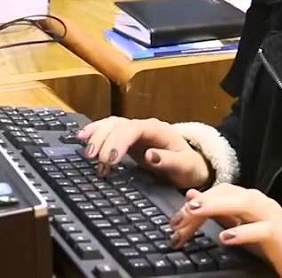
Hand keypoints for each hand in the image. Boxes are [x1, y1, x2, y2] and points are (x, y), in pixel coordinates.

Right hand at [78, 116, 210, 188]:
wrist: (191, 165)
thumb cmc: (189, 166)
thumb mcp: (184, 166)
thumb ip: (168, 160)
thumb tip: (149, 155)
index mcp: (158, 130)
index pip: (133, 129)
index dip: (118, 142)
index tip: (109, 160)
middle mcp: (145, 127)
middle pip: (119, 126)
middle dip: (104, 141)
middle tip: (94, 162)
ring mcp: (135, 131)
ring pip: (111, 125)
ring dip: (96, 136)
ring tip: (86, 153)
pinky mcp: (127, 139)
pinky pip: (108, 129)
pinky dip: (95, 132)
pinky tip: (82, 137)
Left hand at [171, 185, 281, 277]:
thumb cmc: (271, 242)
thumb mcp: (241, 226)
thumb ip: (220, 213)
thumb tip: (193, 197)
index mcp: (249, 199)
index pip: (219, 191)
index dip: (197, 201)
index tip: (175, 220)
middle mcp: (259, 202)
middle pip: (228, 193)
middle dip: (202, 202)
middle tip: (179, 215)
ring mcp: (270, 215)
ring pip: (244, 203)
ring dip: (218, 205)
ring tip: (196, 211)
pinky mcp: (278, 233)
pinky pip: (260, 229)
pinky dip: (242, 231)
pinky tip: (226, 237)